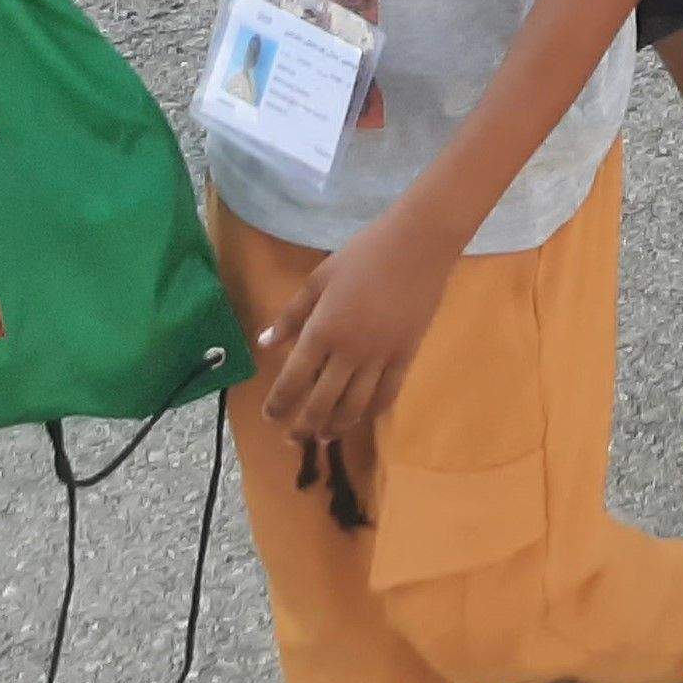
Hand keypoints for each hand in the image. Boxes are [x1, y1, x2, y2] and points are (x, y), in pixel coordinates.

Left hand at [256, 209, 459, 440]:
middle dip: (303, 426)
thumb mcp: (319, 278)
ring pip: (355, 405)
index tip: (269, 417)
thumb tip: (265, 343)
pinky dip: (372, 411)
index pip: (293, 379)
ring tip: (324, 437)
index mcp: (322, 330)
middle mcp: (349, 351)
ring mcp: (381, 355)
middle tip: (292, 439)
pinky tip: (361, 417)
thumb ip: (291, 315)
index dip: (278, 403)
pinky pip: (388, 393)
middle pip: (322, 402)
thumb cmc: (363, 254)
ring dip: (336, 426)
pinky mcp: (406, 354)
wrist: (418, 244)